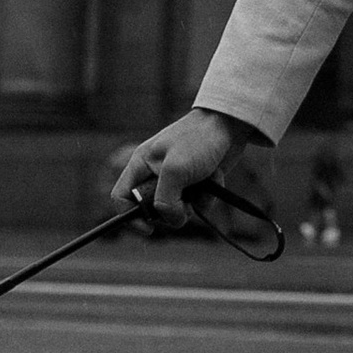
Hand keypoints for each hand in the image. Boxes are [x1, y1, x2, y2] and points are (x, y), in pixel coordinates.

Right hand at [112, 107, 270, 219]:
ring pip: (177, 210)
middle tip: (187, 203)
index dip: (129, 217)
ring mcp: (175, 179)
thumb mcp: (175, 170)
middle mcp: (154, 173)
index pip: (121, 197)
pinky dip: (207, 196)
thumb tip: (171, 221)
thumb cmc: (199, 139)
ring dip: (195, 202)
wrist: (231, 124)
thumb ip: (166, 200)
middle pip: (152, 209)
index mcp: (141, 165)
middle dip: (172, 211)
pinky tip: (215, 176)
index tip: (149, 229)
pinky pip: (196, 204)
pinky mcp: (195, 183)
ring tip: (206, 181)